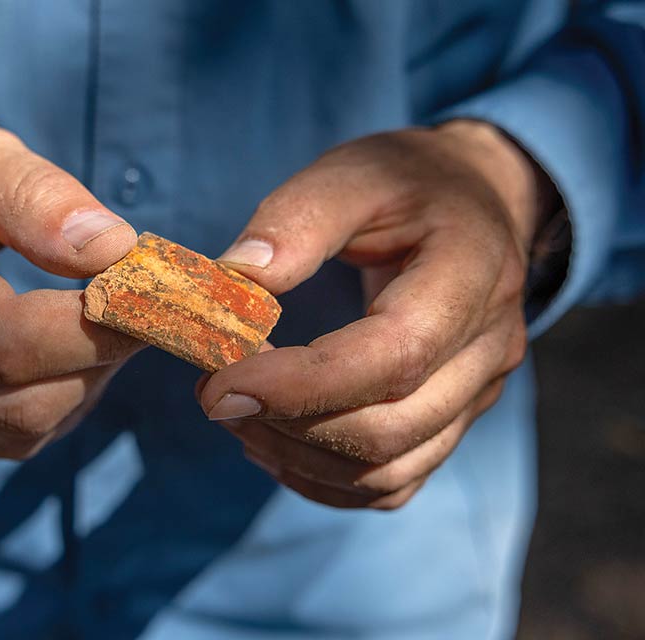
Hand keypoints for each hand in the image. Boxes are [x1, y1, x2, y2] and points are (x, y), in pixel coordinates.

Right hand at [0, 104, 142, 458]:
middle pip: (17, 400)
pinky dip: (57, 402)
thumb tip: (113, 250)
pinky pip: (6, 438)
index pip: (1, 339)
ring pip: (20, 428)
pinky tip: (67, 353)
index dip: (92, 330)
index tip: (154, 299)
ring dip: (83, 383)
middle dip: (98, 359)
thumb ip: (36, 195)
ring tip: (101, 322)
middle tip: (142, 309)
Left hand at [199, 120, 557, 508]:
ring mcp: (478, 394)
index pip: (395, 356)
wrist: (476, 204)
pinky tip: (273, 442)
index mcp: (471, 274)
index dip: (303, 384)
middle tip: (212, 395)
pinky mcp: (454, 420)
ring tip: (233, 415)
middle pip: (390, 429)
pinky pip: (392, 483)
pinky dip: (324, 478)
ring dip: (297, 457)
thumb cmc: (408, 182)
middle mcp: (487, 348)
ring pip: (388, 471)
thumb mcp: (355, 172)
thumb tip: (234, 278)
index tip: (219, 383)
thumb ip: (297, 217)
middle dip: (286, 424)